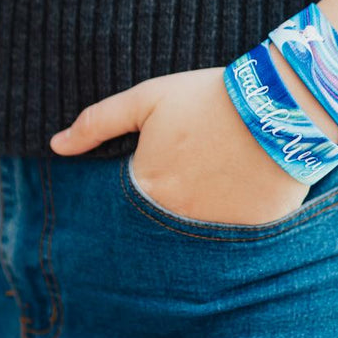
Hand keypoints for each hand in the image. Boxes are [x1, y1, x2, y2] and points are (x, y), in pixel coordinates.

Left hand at [49, 67, 310, 225]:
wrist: (281, 106)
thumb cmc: (210, 99)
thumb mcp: (149, 99)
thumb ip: (98, 122)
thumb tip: (56, 146)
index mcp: (148, 186)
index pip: (126, 205)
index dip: (141, 184)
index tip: (159, 168)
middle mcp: (177, 217)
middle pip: (160, 222)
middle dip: (168, 205)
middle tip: (190, 178)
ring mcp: (216, 230)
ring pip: (196, 234)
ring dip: (200, 215)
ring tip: (217, 185)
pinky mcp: (252, 234)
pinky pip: (235, 239)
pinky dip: (233, 223)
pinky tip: (242, 196)